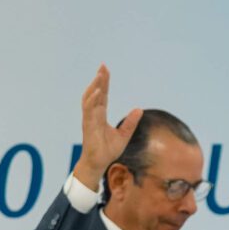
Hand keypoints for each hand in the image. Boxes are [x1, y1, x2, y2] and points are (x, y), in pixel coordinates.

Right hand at [71, 65, 143, 193]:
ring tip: (100, 74)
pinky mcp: (88, 125)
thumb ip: (131, 122)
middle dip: (99, 79)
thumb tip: (140, 109)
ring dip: (95, 86)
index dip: (104, 83)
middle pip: (95, 93)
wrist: (98, 163)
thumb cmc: (107, 151)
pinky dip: (93, 99)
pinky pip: (89, 110)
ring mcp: (89, 119)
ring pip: (90, 98)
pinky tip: (99, 91)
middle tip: (103, 66)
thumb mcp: (124, 135)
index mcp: (100, 115)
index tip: (105, 70)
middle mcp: (93, 114)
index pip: (103, 96)